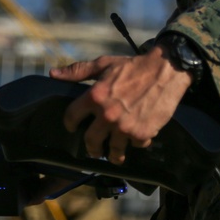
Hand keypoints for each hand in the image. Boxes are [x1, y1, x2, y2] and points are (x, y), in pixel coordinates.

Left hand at [49, 47, 193, 164]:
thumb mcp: (104, 64)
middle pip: (91, 141)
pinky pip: (136, 145)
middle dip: (91, 148)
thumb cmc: (133, 66)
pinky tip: (137, 137)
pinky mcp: (142, 133)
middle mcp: (108, 115)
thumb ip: (78, 71)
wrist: (166, 70)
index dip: (70, 123)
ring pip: (114, 151)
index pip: (72, 117)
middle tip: (94, 149)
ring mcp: (125, 127)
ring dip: (113, 154)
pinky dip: (137, 142)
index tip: (73, 127)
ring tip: (115, 155)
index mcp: (95, 96)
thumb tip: (53, 74)